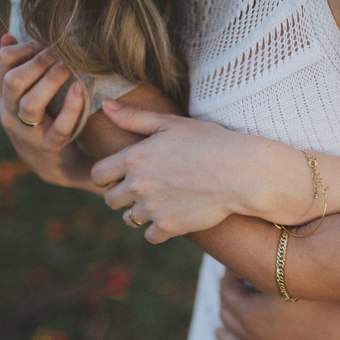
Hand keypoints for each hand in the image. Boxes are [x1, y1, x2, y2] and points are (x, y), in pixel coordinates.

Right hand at [0, 33, 93, 190]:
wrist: (49, 162)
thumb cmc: (37, 116)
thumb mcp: (19, 93)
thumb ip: (13, 65)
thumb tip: (8, 35)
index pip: (2, 61)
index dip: (25, 46)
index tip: (45, 42)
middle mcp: (6, 114)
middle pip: (13, 81)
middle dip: (38, 62)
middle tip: (60, 52)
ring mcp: (26, 133)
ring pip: (30, 104)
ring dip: (52, 81)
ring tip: (70, 66)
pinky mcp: (49, 147)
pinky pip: (60, 127)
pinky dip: (71, 107)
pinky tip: (80, 89)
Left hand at [91, 99, 284, 242]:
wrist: (241, 172)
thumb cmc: (209, 142)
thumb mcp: (171, 124)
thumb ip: (134, 117)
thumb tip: (105, 105)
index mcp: (134, 158)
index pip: (98, 175)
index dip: (108, 175)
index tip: (123, 174)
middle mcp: (137, 185)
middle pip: (110, 200)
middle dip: (123, 195)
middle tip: (145, 188)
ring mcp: (152, 208)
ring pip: (129, 219)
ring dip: (140, 212)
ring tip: (161, 201)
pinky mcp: (168, 227)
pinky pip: (149, 235)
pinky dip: (158, 229)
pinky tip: (173, 215)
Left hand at [215, 269, 339, 339]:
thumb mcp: (299, 270)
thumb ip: (270, 264)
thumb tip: (255, 250)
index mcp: (253, 316)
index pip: (226, 290)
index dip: (230, 273)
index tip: (240, 262)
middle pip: (228, 318)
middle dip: (229, 298)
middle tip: (238, 282)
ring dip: (229, 334)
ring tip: (227, 323)